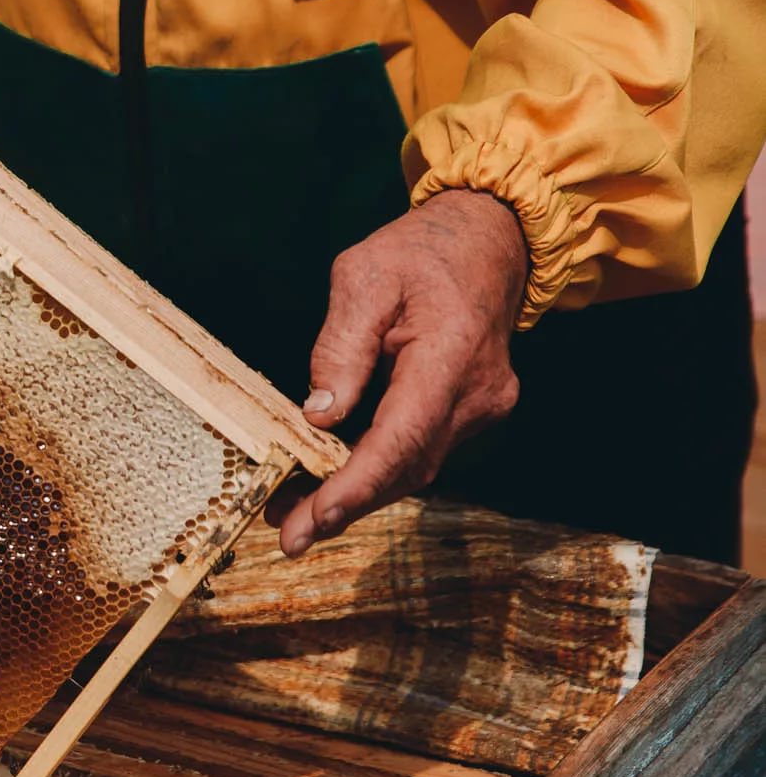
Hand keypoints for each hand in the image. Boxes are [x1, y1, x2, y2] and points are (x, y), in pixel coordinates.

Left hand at [276, 189, 526, 555]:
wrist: (488, 240)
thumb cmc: (421, 251)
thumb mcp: (363, 277)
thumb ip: (341, 347)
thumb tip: (319, 415)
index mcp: (453, 355)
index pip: (402, 437)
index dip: (357, 485)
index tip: (316, 520)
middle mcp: (478, 393)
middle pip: (408, 467)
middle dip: (347, 505)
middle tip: (288, 536)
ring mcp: (483, 406)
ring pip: (415, 466)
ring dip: (358, 493)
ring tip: (294, 514)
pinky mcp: (473, 411)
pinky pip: (422, 449)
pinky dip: (377, 469)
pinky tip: (330, 480)